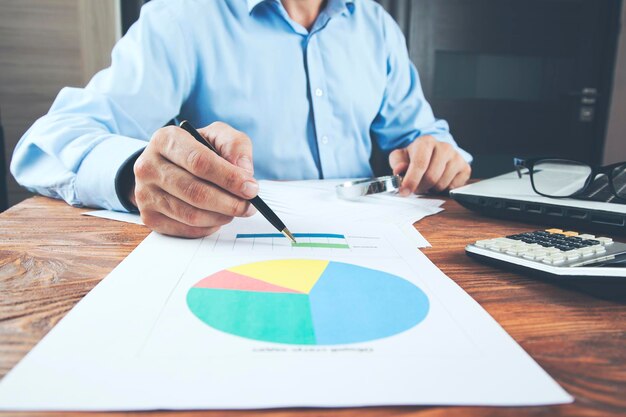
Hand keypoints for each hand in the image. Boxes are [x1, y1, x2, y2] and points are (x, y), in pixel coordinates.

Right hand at [131, 122, 257, 237]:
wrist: (167, 165)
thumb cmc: (196, 150)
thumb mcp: (218, 136)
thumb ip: (235, 146)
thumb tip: (244, 171)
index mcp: (165, 140)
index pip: (199, 161)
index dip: (229, 178)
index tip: (251, 188)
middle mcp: (148, 166)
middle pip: (195, 192)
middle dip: (229, 202)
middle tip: (249, 205)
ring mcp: (145, 193)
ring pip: (191, 215)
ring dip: (221, 216)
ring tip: (235, 210)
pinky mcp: (149, 216)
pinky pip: (186, 229)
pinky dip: (208, 226)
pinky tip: (217, 216)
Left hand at [389, 135, 470, 194]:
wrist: (432, 155)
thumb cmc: (414, 157)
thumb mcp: (400, 157)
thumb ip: (397, 163)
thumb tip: (399, 170)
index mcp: (426, 142)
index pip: (420, 163)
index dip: (411, 180)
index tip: (404, 191)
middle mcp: (444, 147)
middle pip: (431, 177)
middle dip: (420, 187)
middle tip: (416, 187)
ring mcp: (457, 157)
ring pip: (441, 184)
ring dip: (431, 189)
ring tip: (427, 182)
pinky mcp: (465, 168)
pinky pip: (453, 188)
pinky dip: (443, 190)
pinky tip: (439, 181)